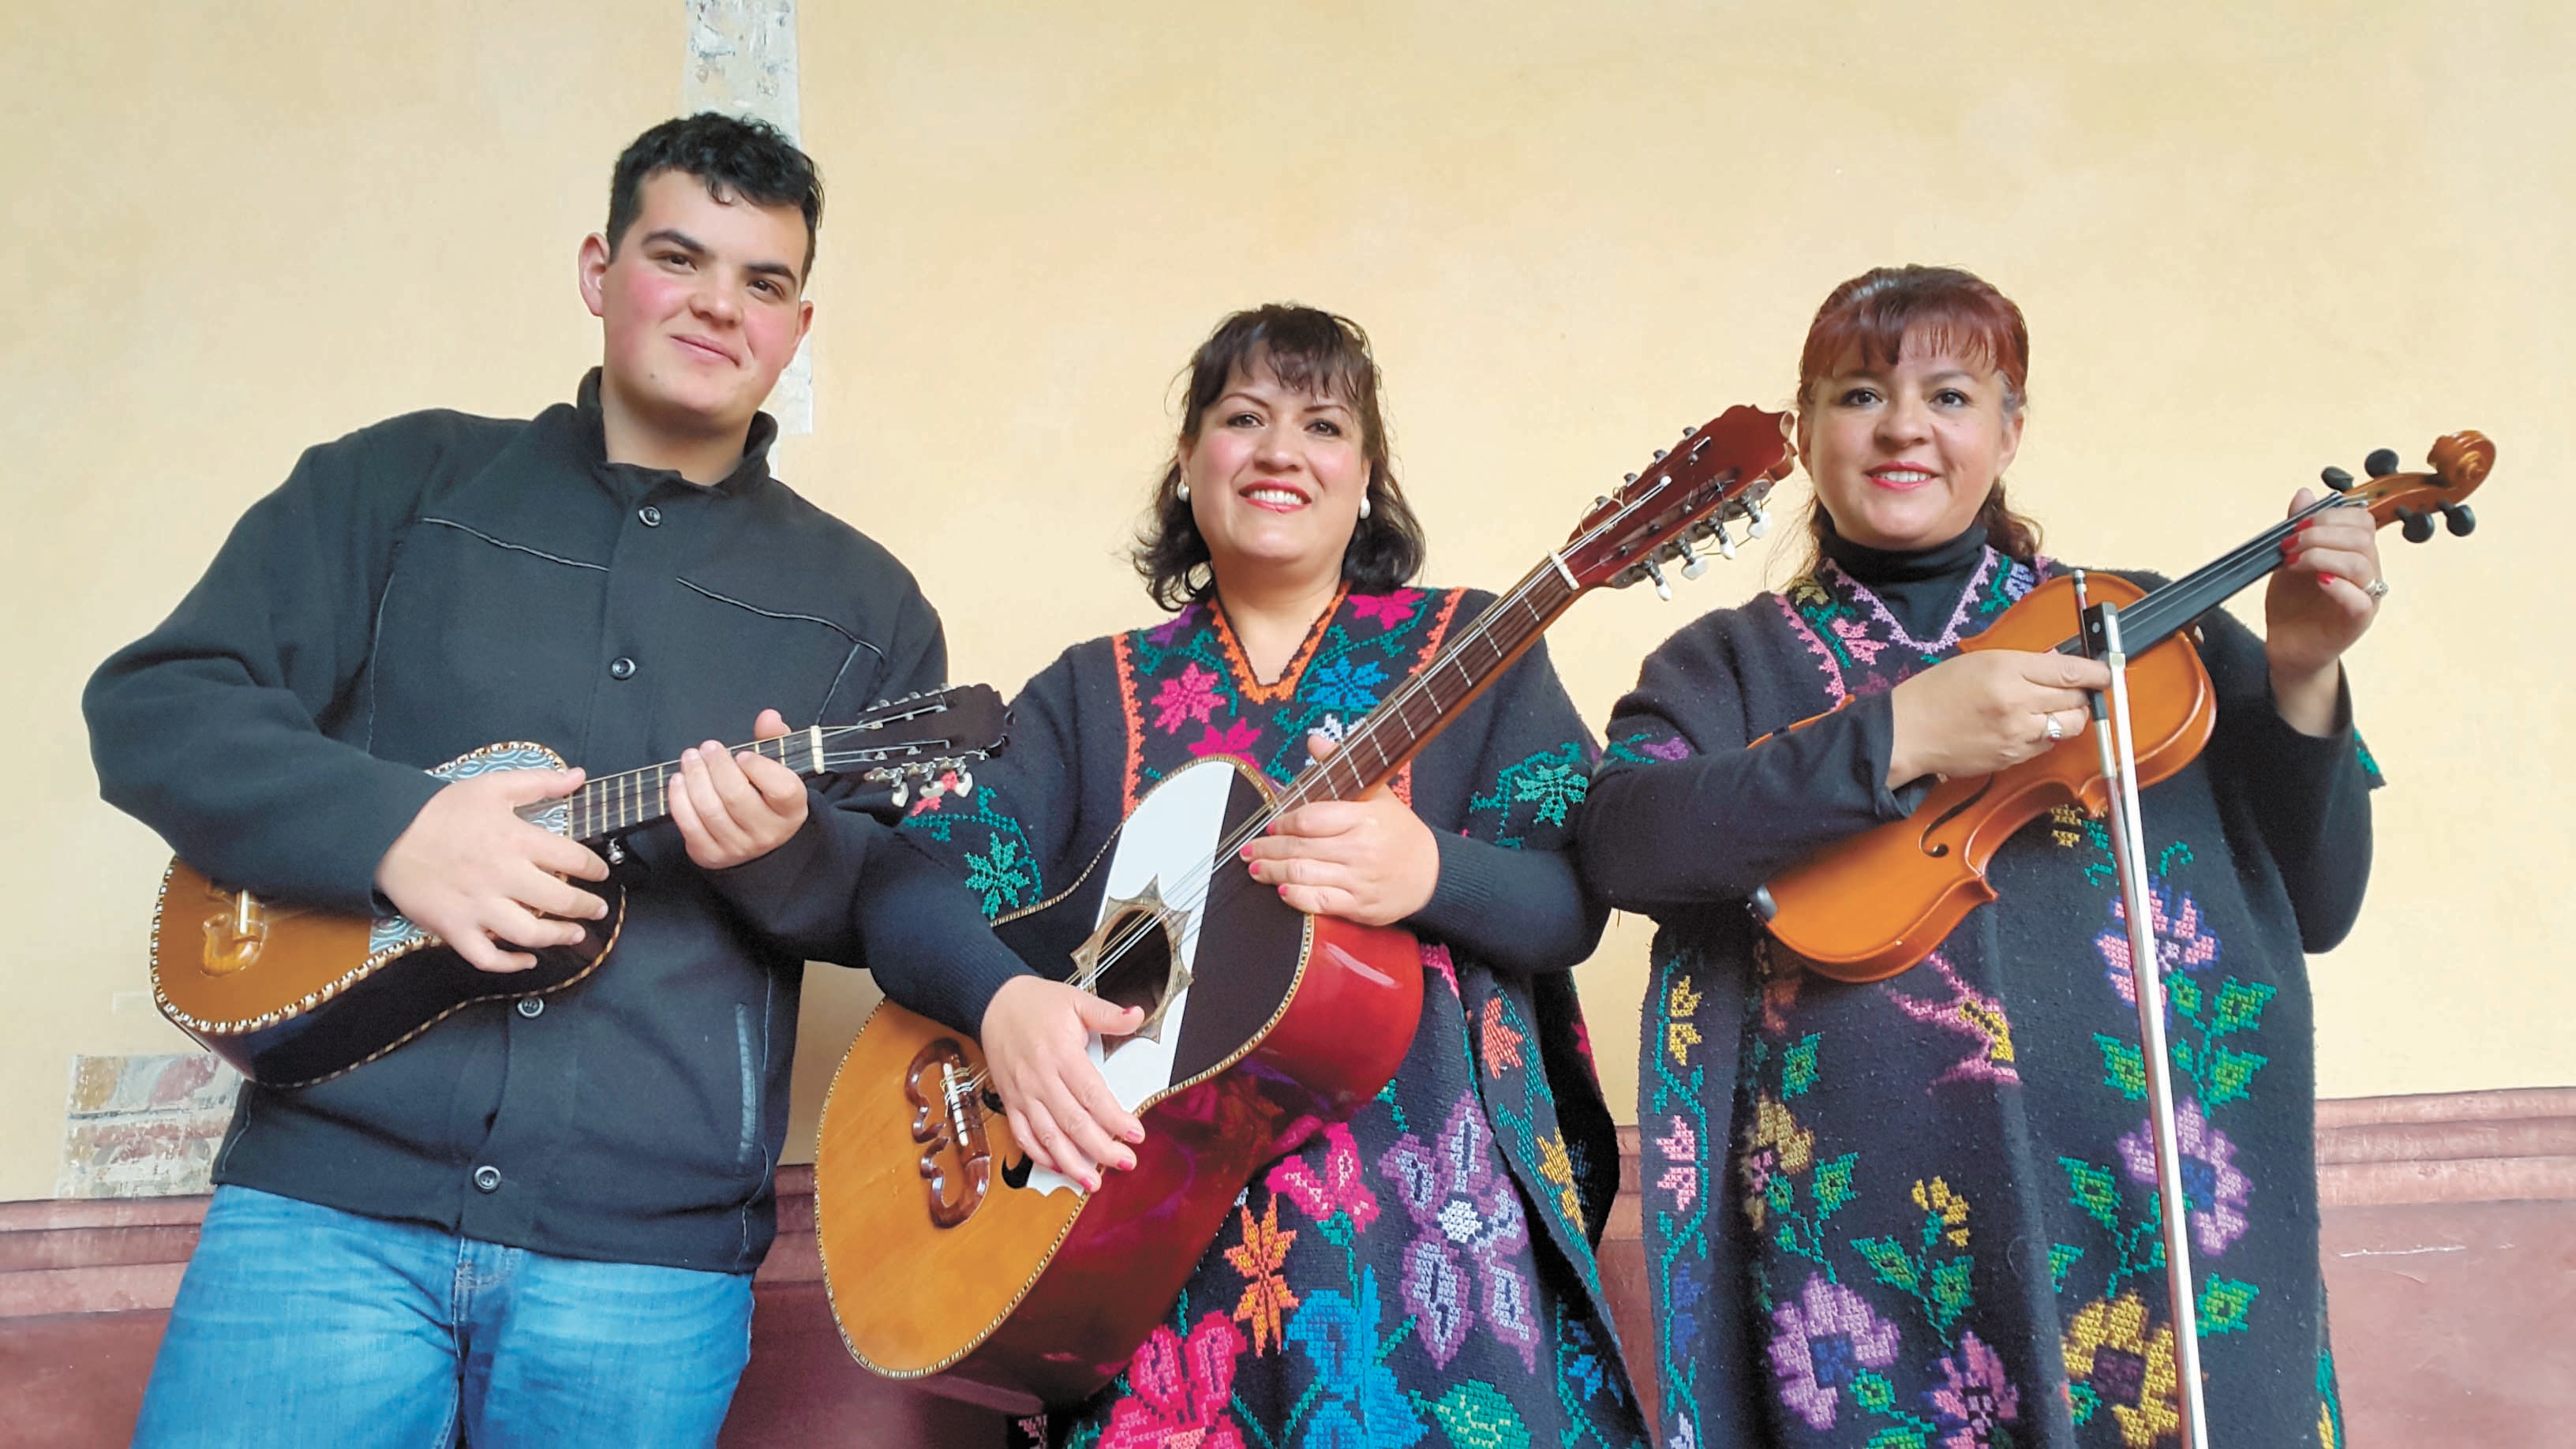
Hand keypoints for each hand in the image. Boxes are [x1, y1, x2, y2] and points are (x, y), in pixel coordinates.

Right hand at [374, 767, 611, 973]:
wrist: (386, 834)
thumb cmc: (440, 810)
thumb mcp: (492, 786)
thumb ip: (539, 781)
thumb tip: (579, 776)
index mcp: (515, 841)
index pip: (572, 859)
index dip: (594, 869)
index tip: (600, 873)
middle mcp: (502, 877)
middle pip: (559, 901)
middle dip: (586, 907)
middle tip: (598, 909)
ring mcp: (477, 907)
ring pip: (530, 933)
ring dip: (559, 937)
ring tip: (576, 934)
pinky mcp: (453, 928)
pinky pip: (486, 957)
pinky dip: (510, 965)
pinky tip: (528, 961)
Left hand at [669, 708, 809, 868]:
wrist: (760, 843)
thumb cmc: (767, 797)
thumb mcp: (779, 769)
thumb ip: (774, 740)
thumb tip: (768, 716)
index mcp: (791, 809)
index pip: (782, 789)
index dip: (760, 768)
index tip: (743, 754)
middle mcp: (768, 832)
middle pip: (737, 797)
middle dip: (717, 766)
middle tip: (707, 748)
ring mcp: (739, 847)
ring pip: (710, 810)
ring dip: (695, 778)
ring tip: (690, 758)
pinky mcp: (712, 855)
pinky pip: (690, 826)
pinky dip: (679, 801)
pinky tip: (678, 781)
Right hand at [978, 976, 1145, 1190]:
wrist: (994, 1003)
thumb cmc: (1037, 1004)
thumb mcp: (1077, 1001)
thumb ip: (1108, 1014)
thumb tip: (1137, 1015)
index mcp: (1061, 1055)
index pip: (1092, 1095)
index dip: (1114, 1119)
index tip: (1135, 1134)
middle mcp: (1041, 1079)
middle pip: (1073, 1122)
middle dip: (1100, 1148)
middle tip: (1125, 1162)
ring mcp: (1023, 1094)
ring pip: (1048, 1136)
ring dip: (1071, 1162)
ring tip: (1092, 1181)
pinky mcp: (1010, 1101)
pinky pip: (1023, 1135)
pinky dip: (1039, 1155)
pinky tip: (1058, 1166)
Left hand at [1239, 734, 1439, 924]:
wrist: (1432, 873)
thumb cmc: (1401, 832)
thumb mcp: (1378, 795)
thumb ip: (1342, 766)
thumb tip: (1315, 741)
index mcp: (1364, 818)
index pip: (1311, 818)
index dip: (1283, 822)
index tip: (1270, 825)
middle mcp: (1361, 849)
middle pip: (1300, 848)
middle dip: (1267, 849)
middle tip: (1248, 849)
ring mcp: (1360, 880)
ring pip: (1304, 875)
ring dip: (1273, 872)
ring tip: (1256, 867)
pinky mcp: (1360, 906)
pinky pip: (1319, 902)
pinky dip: (1296, 897)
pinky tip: (1282, 890)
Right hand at [1887, 650, 2111, 786]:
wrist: (1907, 733)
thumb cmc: (1935, 693)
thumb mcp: (1978, 662)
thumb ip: (2021, 664)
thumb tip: (2056, 666)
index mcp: (2006, 669)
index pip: (2069, 671)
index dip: (2096, 671)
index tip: (2108, 671)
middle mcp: (2017, 702)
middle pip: (2075, 699)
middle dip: (2083, 694)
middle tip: (2079, 690)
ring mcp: (2017, 734)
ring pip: (2068, 726)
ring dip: (2070, 716)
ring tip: (2055, 710)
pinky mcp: (2013, 757)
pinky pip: (2047, 745)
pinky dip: (2046, 735)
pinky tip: (2029, 727)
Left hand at [2265, 488, 2381, 734]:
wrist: (2288, 646)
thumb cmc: (2294, 603)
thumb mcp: (2291, 558)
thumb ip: (2299, 528)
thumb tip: (2305, 493)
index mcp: (2355, 553)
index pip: (2362, 520)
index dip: (2330, 516)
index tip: (2295, 525)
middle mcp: (2368, 572)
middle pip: (2363, 537)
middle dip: (2321, 533)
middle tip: (2290, 545)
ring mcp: (2366, 597)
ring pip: (2361, 563)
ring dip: (2322, 555)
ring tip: (2293, 562)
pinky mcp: (2357, 622)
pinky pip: (2361, 599)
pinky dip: (2338, 585)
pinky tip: (2317, 581)